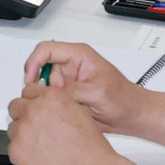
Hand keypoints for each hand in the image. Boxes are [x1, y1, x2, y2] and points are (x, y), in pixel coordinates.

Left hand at [5, 87, 141, 164]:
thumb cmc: (89, 147)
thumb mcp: (78, 112)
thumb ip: (57, 102)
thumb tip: (45, 102)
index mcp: (50, 97)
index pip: (28, 90)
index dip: (33, 101)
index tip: (34, 107)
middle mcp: (34, 110)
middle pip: (15, 106)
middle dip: (24, 115)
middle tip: (36, 127)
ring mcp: (22, 130)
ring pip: (13, 127)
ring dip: (22, 133)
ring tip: (41, 145)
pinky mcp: (16, 150)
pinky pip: (13, 147)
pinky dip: (23, 151)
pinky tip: (38, 156)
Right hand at [13, 40, 164, 146]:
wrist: (132, 115)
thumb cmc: (124, 99)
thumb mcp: (97, 92)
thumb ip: (72, 88)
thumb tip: (49, 88)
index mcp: (79, 55)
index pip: (45, 50)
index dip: (33, 63)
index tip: (31, 81)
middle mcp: (71, 64)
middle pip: (41, 67)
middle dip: (42, 84)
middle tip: (51, 99)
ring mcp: (68, 79)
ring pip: (44, 84)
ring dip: (49, 96)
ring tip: (67, 106)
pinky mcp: (67, 92)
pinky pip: (51, 96)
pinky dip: (53, 104)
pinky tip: (66, 111)